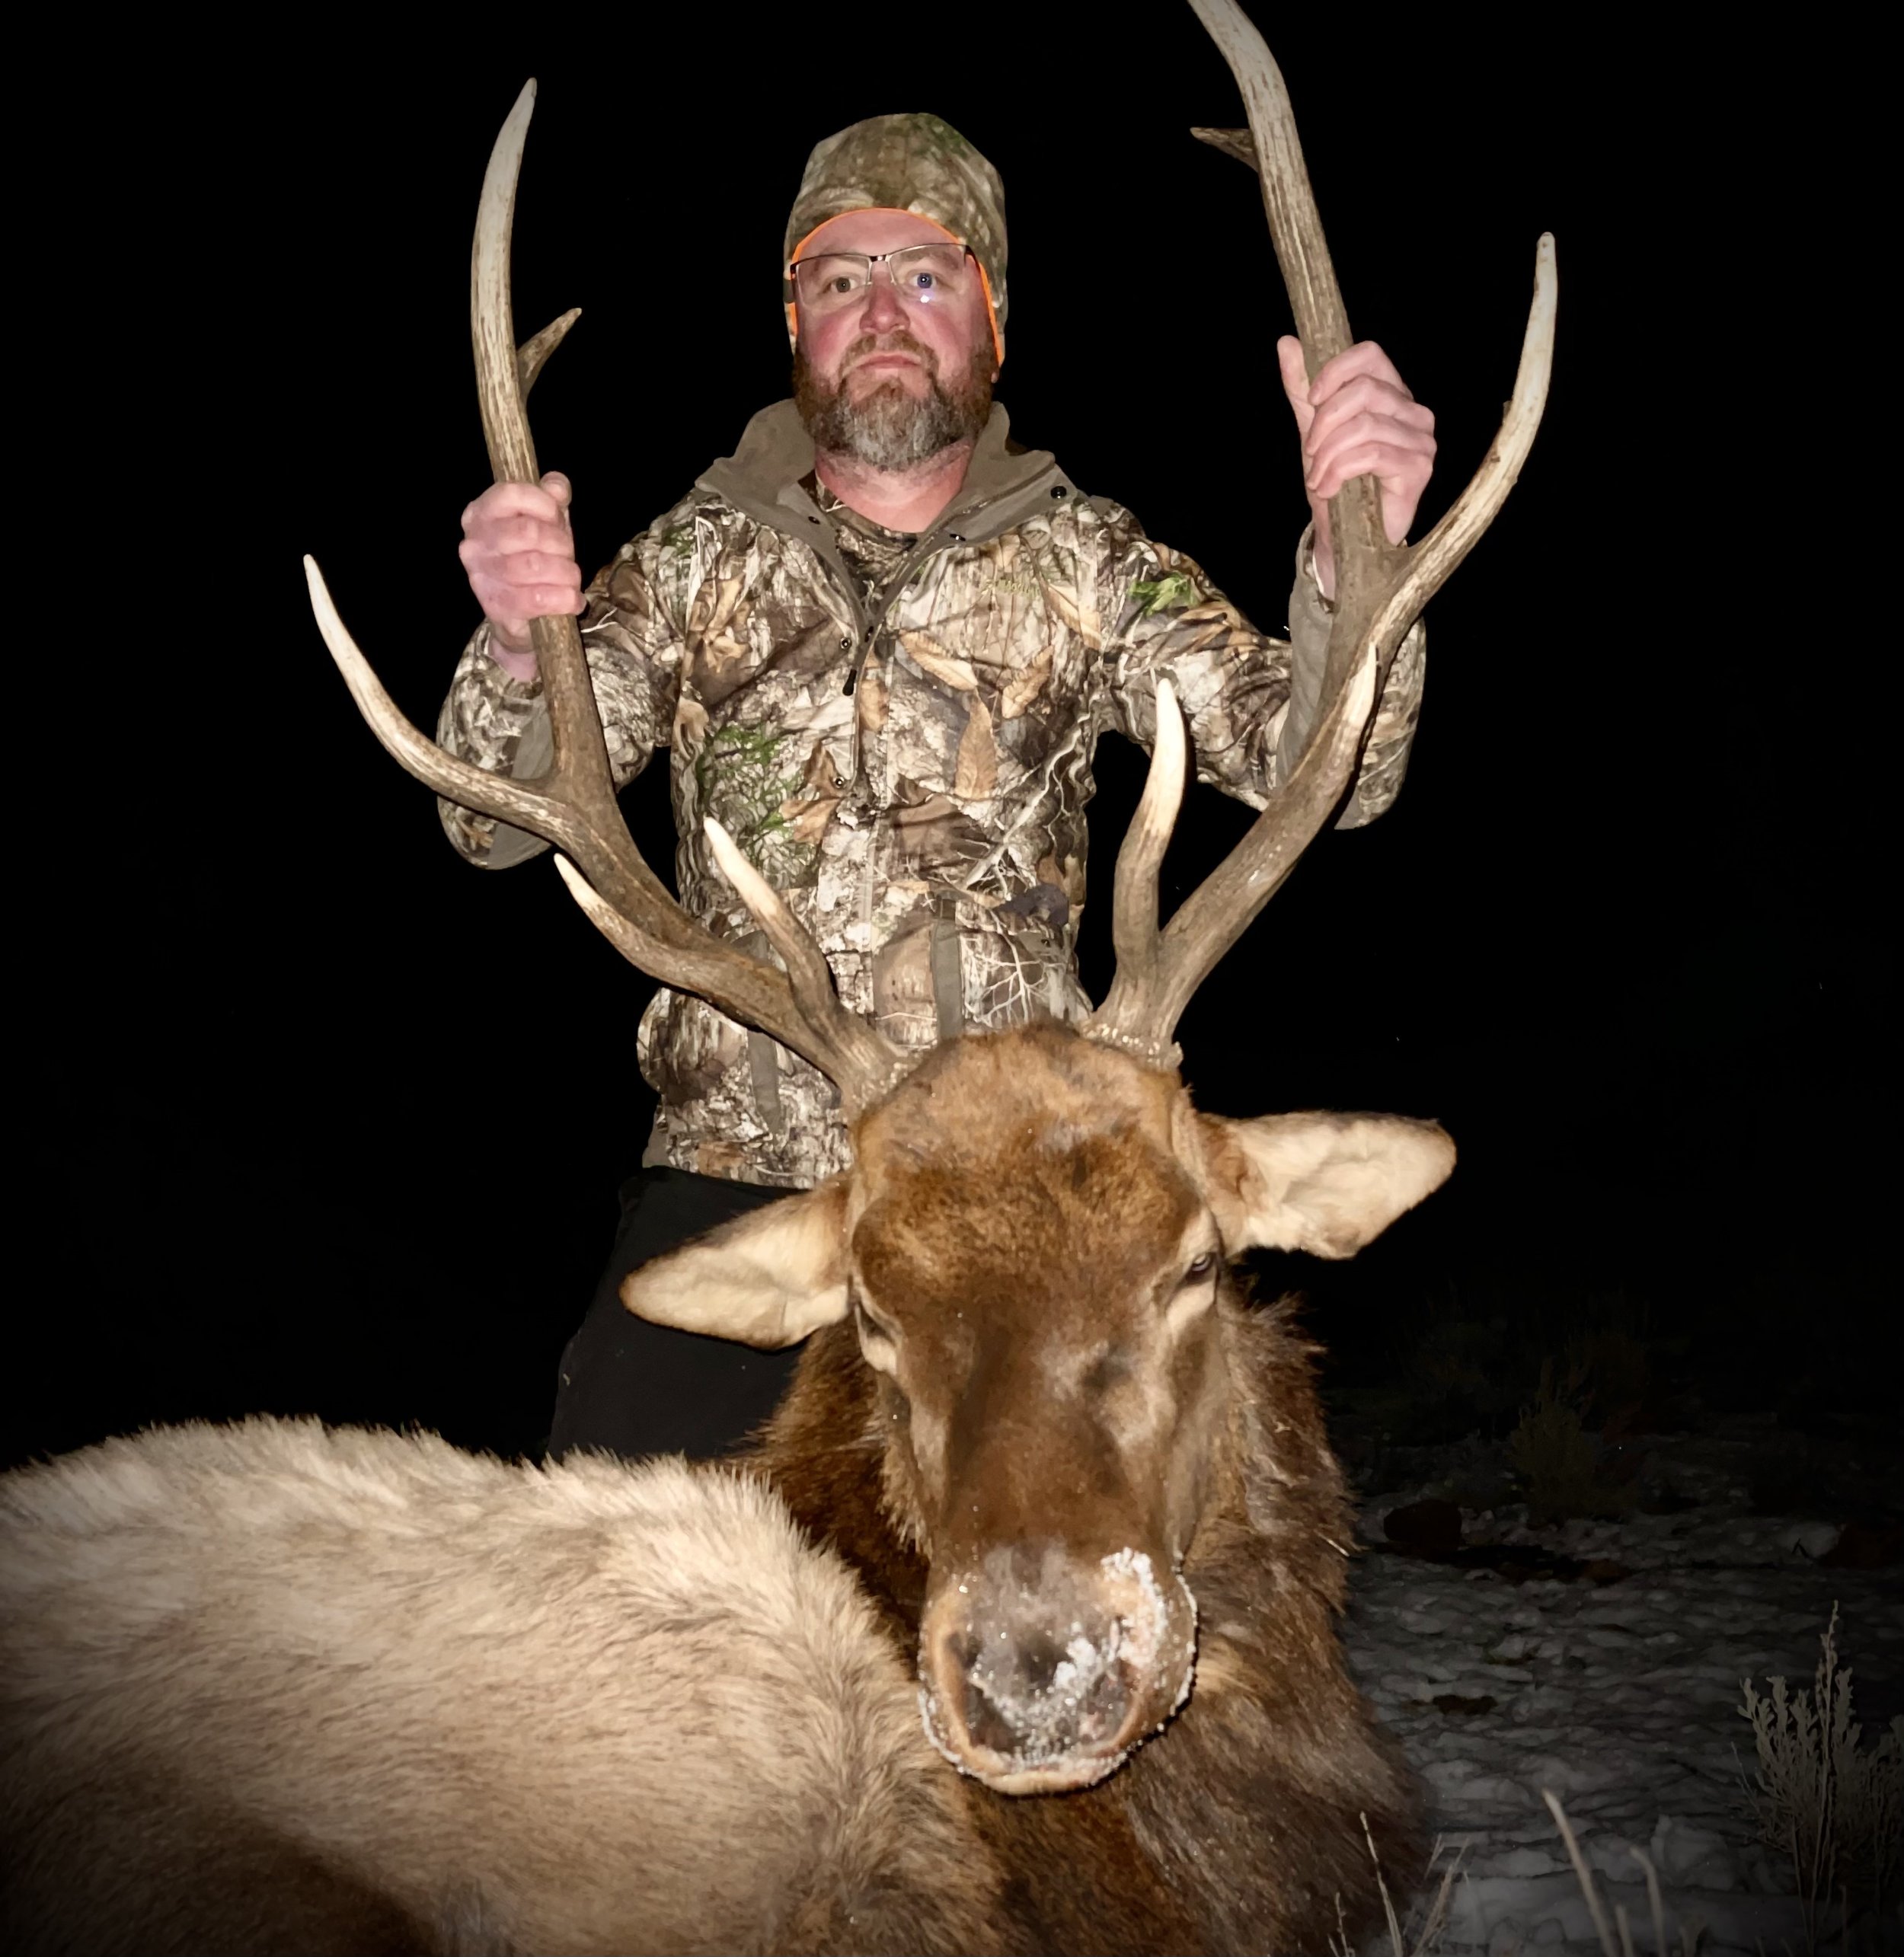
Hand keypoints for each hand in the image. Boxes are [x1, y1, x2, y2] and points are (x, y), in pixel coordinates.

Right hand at [458, 472, 583, 677]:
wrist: (522, 617)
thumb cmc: (533, 558)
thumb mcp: (545, 522)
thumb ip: (551, 499)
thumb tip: (556, 484)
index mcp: (481, 514)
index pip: (511, 494)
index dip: (544, 504)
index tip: (557, 517)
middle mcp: (474, 544)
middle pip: (528, 532)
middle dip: (560, 543)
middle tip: (567, 555)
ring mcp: (481, 577)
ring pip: (536, 565)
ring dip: (566, 572)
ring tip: (571, 578)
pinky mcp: (496, 608)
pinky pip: (538, 599)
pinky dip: (565, 599)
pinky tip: (572, 599)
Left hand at [1277, 339, 1434, 599]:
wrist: (1345, 538)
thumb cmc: (1336, 484)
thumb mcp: (1312, 431)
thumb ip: (1302, 388)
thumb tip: (1287, 342)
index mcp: (1391, 394)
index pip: (1370, 355)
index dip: (1334, 371)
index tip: (1311, 402)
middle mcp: (1413, 411)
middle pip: (1363, 389)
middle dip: (1324, 422)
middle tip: (1310, 453)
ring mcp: (1422, 439)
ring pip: (1363, 425)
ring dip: (1327, 454)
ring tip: (1317, 478)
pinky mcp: (1420, 467)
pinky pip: (1371, 453)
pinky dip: (1338, 471)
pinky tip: (1327, 489)